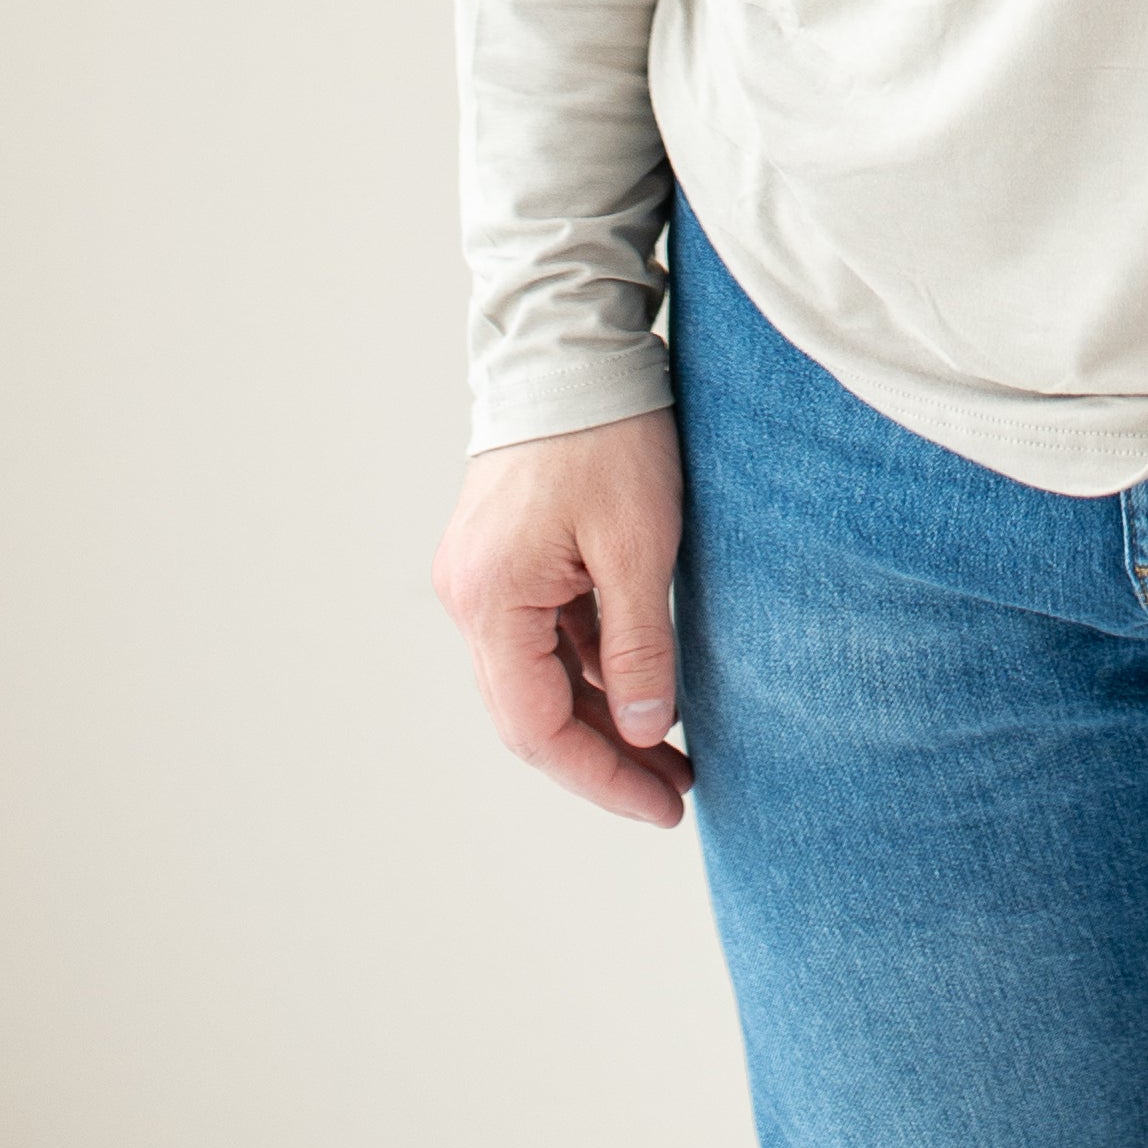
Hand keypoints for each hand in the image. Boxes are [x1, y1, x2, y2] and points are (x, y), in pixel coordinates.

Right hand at [432, 406, 692, 827]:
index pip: (539, 729)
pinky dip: (592, 667)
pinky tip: (645, 684)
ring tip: (673, 749)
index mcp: (492, 600)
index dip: (603, 778)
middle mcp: (471, 596)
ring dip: (601, 715)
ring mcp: (483, 575)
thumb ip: (639, 646)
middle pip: (531, 712)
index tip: (665, 805)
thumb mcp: (640, 545)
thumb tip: (647, 733)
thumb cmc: (609, 434)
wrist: (575, 342)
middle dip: (604, 758)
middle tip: (677, 790)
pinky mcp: (504, 554)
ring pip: (539, 677)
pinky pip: (545, 635)